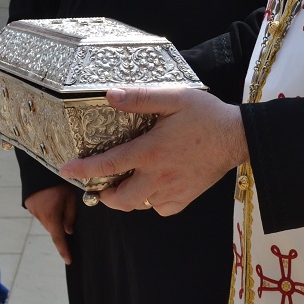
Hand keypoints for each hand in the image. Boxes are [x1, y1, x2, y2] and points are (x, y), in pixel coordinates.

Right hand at [23, 184, 77, 264]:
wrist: (39, 166)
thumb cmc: (59, 181)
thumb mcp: (70, 197)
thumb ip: (70, 215)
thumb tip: (68, 231)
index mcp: (51, 215)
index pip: (58, 238)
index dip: (64, 250)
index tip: (69, 260)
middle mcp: (40, 215)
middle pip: (52, 230)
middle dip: (60, 232)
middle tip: (69, 228)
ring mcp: (33, 210)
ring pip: (46, 222)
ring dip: (54, 221)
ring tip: (61, 210)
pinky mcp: (29, 205)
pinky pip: (41, 215)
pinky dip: (48, 215)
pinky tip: (52, 205)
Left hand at [59, 85, 248, 215]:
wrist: (238, 137)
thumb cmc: (205, 115)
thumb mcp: (173, 98)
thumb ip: (140, 98)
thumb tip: (110, 95)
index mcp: (150, 151)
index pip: (108, 164)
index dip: (83, 169)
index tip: (65, 171)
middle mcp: (158, 176)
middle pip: (119, 198)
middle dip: (103, 194)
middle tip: (99, 182)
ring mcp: (172, 190)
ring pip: (139, 205)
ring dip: (126, 197)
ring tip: (123, 183)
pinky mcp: (185, 198)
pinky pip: (160, 208)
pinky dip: (150, 202)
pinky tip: (152, 186)